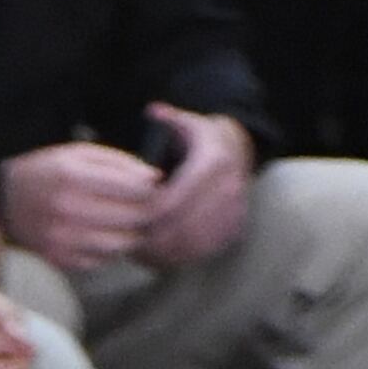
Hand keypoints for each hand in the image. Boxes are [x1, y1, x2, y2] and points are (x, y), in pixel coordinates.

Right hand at [0, 137, 156, 274]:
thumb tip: (153, 178)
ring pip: (119, 244)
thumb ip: (117, 162)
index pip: (132, 187)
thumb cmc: (48, 172)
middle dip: (146, 212)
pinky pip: (101, 260)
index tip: (154, 187)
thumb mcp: (78, 153)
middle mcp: (67, 209)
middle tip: (148, 206)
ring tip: (128, 222)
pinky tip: (104, 235)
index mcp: (73, 176)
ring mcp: (62, 239)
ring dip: (131, 234)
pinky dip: (110, 250)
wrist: (5, 202)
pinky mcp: (60, 260)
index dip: (151, 188)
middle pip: (130, 218)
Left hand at [139, 107, 256, 271]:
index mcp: (214, 163)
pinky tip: (157, 256)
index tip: (130, 216)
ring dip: (163, 251)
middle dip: (153, 236)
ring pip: (191, 243)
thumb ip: (169, 118)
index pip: (174, 200)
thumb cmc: (203, 140)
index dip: (149, 213)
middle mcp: (228, 189)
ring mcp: (233, 213)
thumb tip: (153, 111)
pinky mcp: (233, 231)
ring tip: (138, 251)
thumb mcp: (188, 122)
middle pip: (181, 226)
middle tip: (128, 239)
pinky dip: (179, 258)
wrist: (239, 154)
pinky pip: (203, 252)